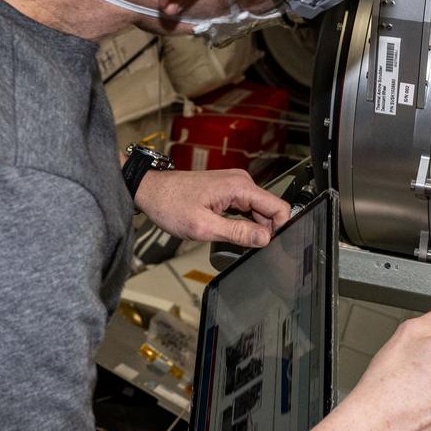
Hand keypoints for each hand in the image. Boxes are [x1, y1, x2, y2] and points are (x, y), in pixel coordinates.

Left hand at [133, 168, 290, 247]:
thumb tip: (265, 238)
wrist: (151, 190)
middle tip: (246, 249)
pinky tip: (230, 232)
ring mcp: (235, 185)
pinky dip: (243, 223)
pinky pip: (246, 209)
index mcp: (239, 187)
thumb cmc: (170, 204)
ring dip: (252, 228)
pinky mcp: (228, 190)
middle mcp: (241, 182)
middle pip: (270, 211)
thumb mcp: (203, 226)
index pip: (279, 208)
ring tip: (234, 241)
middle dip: (265, 231)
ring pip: (259, 211)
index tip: (268, 246)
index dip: (279, 229)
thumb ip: (237, 233)